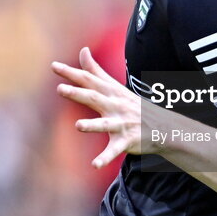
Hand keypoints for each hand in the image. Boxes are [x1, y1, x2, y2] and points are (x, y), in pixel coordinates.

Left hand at [51, 47, 144, 168]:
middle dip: (78, 94)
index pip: (89, 80)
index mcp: (111, 93)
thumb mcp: (115, 86)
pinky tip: (94, 165)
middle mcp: (116, 106)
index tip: (54, 66)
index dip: (72, 74)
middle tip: (60, 89)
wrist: (163, 126)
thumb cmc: (133, 106)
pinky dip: (105, 158)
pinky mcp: (127, 141)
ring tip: (78, 126)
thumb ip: (95, 70)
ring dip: (93, 125)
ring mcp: (122, 124)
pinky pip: (114, 150)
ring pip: (106, 124)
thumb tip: (83, 50)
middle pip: (95, 98)